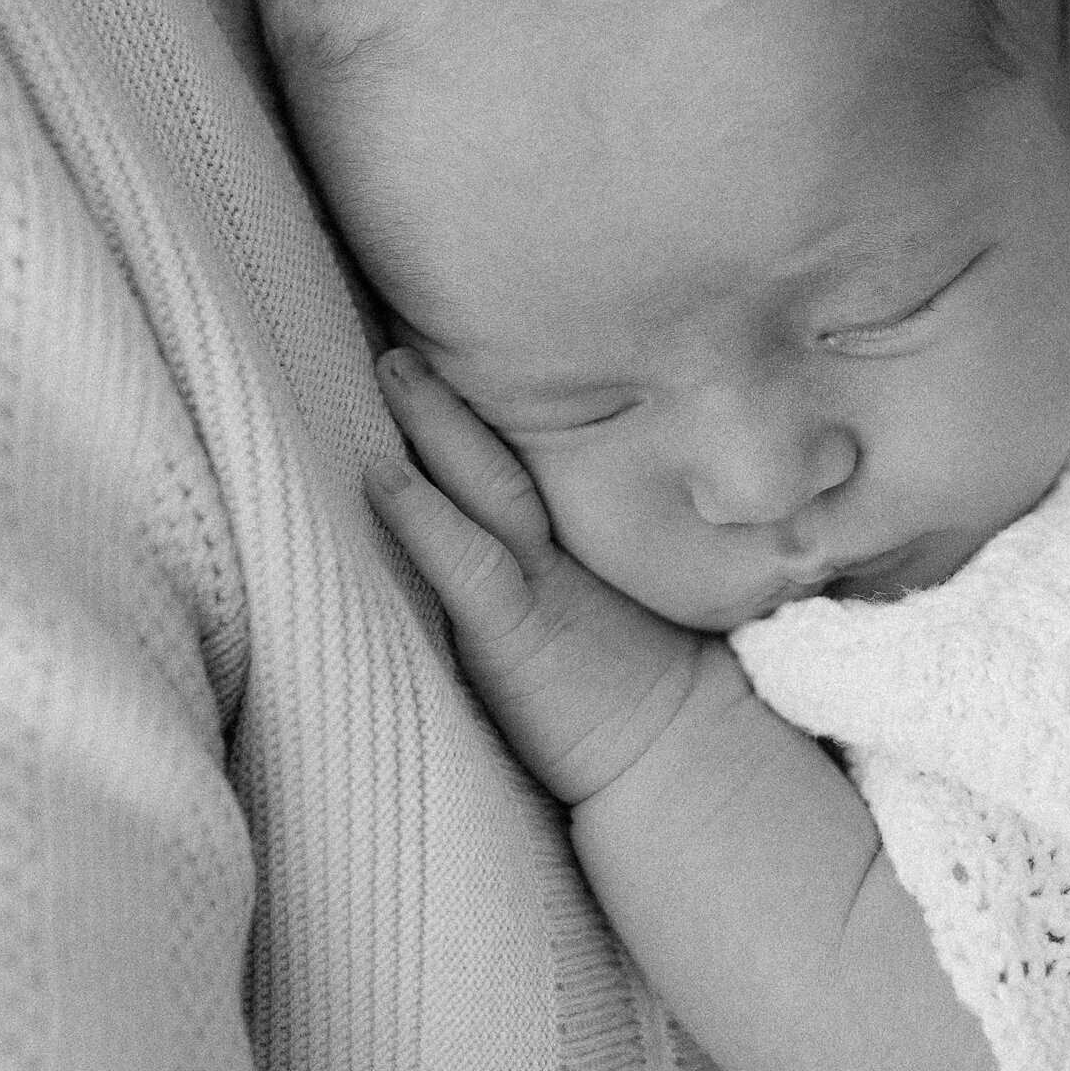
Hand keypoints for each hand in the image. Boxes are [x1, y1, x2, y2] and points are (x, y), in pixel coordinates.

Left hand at [366, 345, 710, 803]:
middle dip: (454, 387)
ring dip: (435, 426)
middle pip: (505, 447)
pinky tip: (383, 478)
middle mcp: (565, 548)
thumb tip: (554, 496)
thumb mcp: (622, 608)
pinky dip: (422, 519)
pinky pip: (466, 563)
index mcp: (584, 540)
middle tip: (407, 308)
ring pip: (484, 485)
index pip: (528, 454)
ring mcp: (544, 585)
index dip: (487, 399)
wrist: (686, 761)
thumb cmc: (648, 694)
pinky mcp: (518, 633)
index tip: (449, 330)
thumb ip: (588, 556)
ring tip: (393, 366)